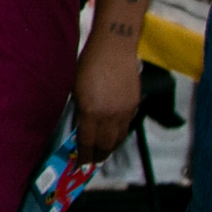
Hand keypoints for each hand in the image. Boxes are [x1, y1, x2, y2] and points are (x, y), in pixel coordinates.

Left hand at [73, 33, 142, 160]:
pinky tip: (115, 135)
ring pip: (119, 137)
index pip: (88, 141)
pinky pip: (127, 126)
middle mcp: (110, 116)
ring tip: (104, 153)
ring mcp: (125, 111)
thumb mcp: (76, 88)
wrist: (115, 47)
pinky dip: (120, 134)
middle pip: (106, 144)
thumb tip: (83, 125)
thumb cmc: (88, 63)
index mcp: (91, 112)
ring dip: (111, 147)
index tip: (81, 164)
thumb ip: (81, 109)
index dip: (84, 155)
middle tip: (93, 162)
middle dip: (98, 155)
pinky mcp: (135, 104)